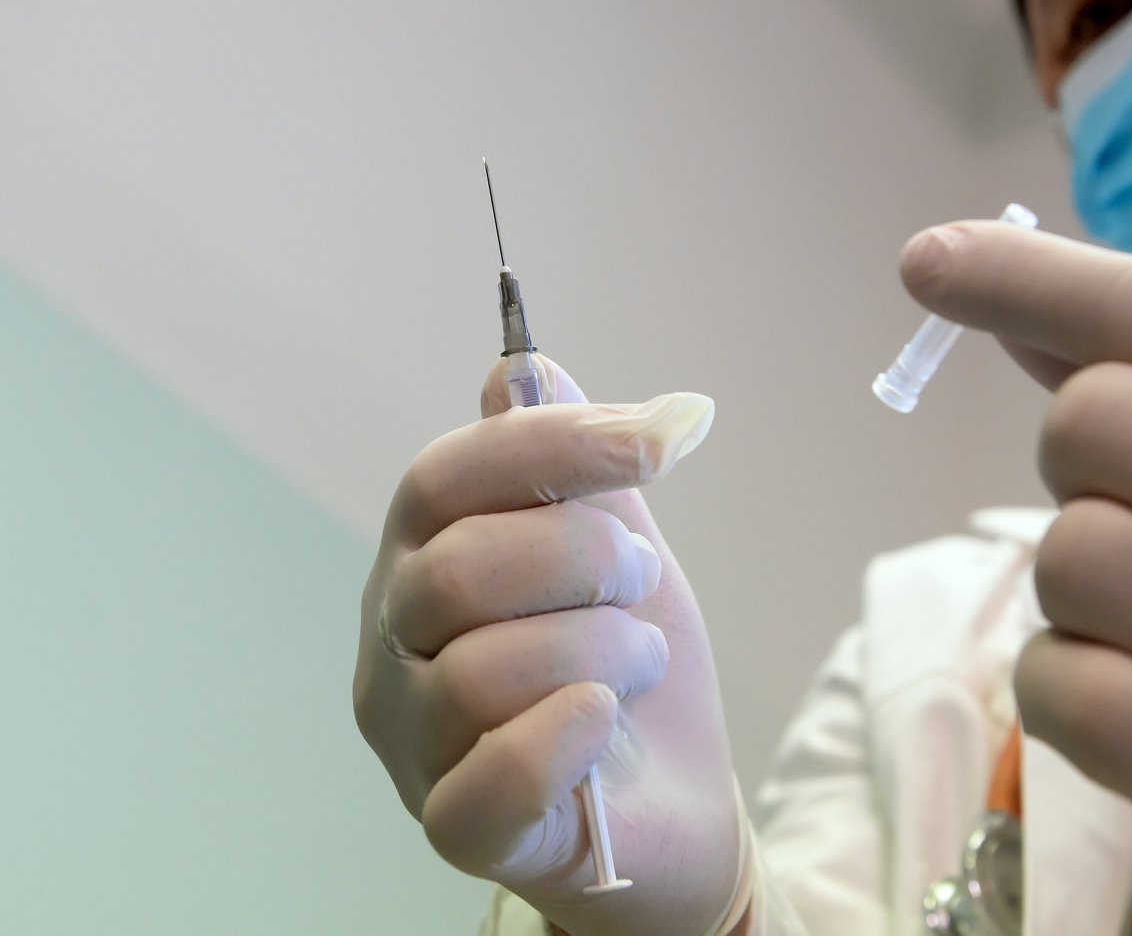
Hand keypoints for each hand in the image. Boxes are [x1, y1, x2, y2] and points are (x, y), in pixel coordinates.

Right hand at [354, 356, 741, 935]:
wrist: (676, 801)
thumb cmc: (626, 664)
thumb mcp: (616, 544)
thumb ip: (573, 462)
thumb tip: (521, 362)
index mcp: (421, 560)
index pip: (444, 477)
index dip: (552, 444)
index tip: (658, 441)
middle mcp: (394, 648)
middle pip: (457, 567)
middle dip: (584, 560)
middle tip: (638, 582)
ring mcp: (414, 744)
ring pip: (483, 670)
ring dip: (603, 652)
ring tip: (638, 662)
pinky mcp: (460, 829)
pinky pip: (488, 781)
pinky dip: (561, 739)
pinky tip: (604, 721)